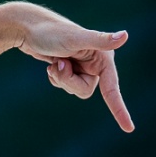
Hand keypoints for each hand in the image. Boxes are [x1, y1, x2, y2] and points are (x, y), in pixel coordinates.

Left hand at [10, 6, 133, 132]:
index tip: (129, 129)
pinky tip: (51, 63)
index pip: (112, 89)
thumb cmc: (51, 31)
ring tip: (55, 60)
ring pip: (74, 89)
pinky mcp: (70, 68)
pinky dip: (55, 77)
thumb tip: (125, 36)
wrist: (26, 27)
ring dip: (61, 79)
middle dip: (69, 82)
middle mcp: (96, 63)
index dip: (119, 110)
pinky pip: (64, 85)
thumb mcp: (76, 38)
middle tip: (59, 63)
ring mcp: (82, 66)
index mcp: (103, 57)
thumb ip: (100, 40)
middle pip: (86, 91)